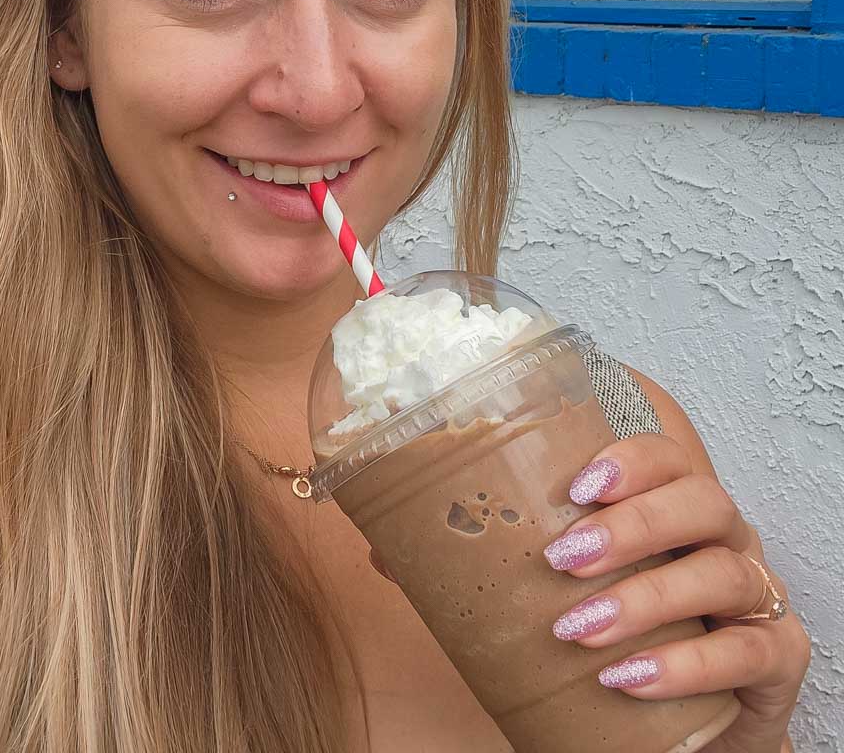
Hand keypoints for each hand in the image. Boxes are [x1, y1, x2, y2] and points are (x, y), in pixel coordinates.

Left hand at [545, 434, 810, 752]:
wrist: (686, 727)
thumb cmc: (621, 637)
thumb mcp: (576, 589)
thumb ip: (515, 563)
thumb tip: (408, 551)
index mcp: (675, 509)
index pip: (668, 458)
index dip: (630, 462)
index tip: (574, 488)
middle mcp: (723, 540)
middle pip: (702, 502)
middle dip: (634, 524)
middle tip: (564, 558)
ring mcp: (756, 597)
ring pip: (724, 572)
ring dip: (648, 596)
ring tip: (581, 627)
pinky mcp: (776, 659)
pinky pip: (748, 651)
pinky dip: (687, 664)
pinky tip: (630, 678)